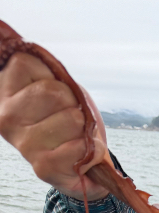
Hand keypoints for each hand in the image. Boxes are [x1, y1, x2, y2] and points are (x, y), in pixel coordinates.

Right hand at [0, 51, 108, 200]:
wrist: (82, 167)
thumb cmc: (69, 121)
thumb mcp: (56, 87)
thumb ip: (46, 69)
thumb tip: (27, 45)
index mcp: (4, 95)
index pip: (25, 62)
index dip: (51, 75)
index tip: (54, 94)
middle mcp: (7, 119)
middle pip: (54, 92)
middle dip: (74, 103)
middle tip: (72, 118)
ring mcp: (24, 145)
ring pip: (72, 118)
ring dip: (86, 128)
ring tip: (77, 136)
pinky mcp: (44, 167)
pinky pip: (82, 146)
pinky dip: (94, 149)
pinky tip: (83, 154)